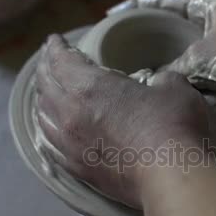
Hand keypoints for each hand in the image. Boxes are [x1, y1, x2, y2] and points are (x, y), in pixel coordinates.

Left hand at [35, 34, 208, 207]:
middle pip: (45, 85)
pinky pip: (49, 144)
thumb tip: (158, 81)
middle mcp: (70, 113)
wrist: (170, 175)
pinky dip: (45, 130)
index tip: (55, 40)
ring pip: (42, 115)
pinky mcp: (77, 168)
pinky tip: (48, 129)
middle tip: (48, 60)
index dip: (56, 47)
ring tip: (46, 91)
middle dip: (45, 68)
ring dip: (42, 98)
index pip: (61, 60)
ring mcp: (70, 144)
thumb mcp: (173, 87)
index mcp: (89, 86)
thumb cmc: (172, 124)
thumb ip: (161, 78)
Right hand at [108, 0, 215, 100]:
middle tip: (122, 44)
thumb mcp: (203, 57)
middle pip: (175, 23)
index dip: (138, 5)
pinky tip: (166, 87)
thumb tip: (149, 82)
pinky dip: (184, 77)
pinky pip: (200, 69)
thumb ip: (172, 68)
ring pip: (187, 49)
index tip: (113, 13)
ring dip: (167, 58)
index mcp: (212, 3)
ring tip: (137, 67)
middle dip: (150, 33)